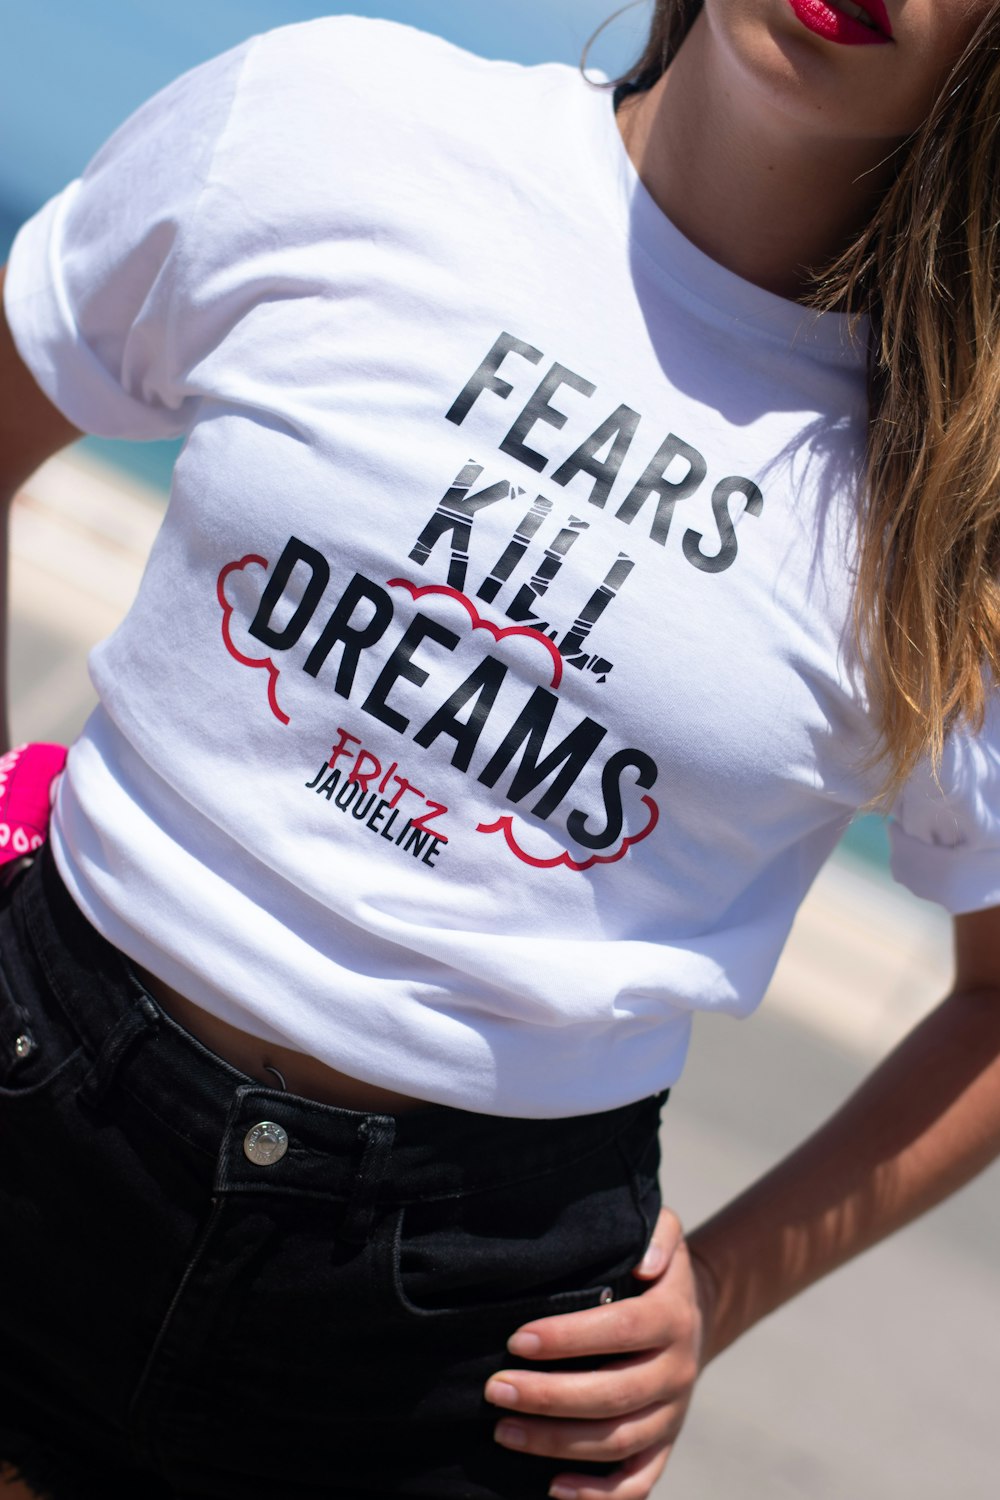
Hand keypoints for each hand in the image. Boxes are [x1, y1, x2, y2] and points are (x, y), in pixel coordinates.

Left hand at [485, 1209, 717, 1499]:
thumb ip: (656, 1235)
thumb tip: (642, 1260)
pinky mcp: (663, 1445)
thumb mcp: (662, 1231)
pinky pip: (637, 1483)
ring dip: (557, 1442)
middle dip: (548, 1395)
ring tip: (503, 1430)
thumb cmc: (656, 1268)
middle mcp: (677, 1370)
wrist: (694, 1314)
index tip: (517, 1339)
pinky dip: (598, 1495)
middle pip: (613, 1394)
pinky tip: (553, 1488)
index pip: (621, 1330)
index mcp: (673, 1317)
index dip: (569, 1338)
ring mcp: (671, 1415)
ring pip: (617, 1441)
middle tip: (493, 1388)